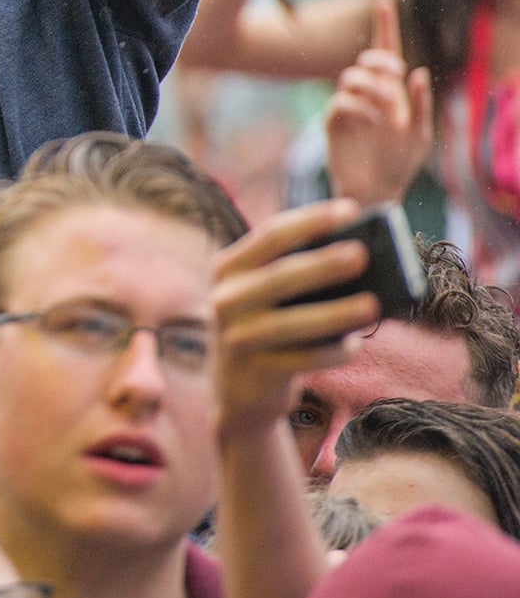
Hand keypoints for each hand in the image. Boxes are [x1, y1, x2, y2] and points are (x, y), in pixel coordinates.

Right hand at [212, 199, 380, 440]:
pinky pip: (302, 359)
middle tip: (363, 254)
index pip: (271, 234)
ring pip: (293, 322)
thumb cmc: (267, 327)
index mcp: (227, 268)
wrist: (237, 389)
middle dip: (323, 264)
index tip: (350, 208)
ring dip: (336, 313)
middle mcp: (224, 298)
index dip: (311, 219)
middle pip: (281, 275)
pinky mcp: (254, 371)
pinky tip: (353, 346)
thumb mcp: (264, 294)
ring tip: (373, 305)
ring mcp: (236, 336)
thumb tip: (358, 258)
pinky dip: (332, 352)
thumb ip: (294, 272)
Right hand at [324, 0, 433, 205]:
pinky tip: (373, 121)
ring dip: (371, 86)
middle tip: (394, 73)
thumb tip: (418, 72)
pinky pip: (341, 103)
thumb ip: (421, 104)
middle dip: (379, 60)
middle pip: (366, 60)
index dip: (385, 26)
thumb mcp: (421, 134)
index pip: (387, 52)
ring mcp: (349, 107)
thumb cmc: (400, 163)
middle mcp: (368, 94)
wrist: (377, 190)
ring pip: (351, 77)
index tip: (384, 0)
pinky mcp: (334, 122)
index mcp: (391, 92)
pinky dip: (359, 107)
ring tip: (386, 109)